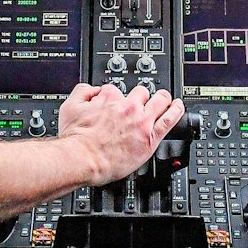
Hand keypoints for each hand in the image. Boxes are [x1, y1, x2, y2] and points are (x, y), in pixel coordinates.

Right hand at [57, 83, 184, 186]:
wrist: (82, 158)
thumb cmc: (76, 139)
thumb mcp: (69, 106)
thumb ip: (82, 92)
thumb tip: (91, 89)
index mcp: (109, 98)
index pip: (117, 90)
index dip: (116, 97)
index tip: (116, 103)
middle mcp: (128, 107)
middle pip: (141, 92)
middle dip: (141, 96)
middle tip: (142, 101)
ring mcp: (141, 121)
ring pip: (160, 101)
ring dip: (163, 98)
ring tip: (165, 99)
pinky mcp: (150, 137)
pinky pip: (169, 119)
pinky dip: (176, 111)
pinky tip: (178, 107)